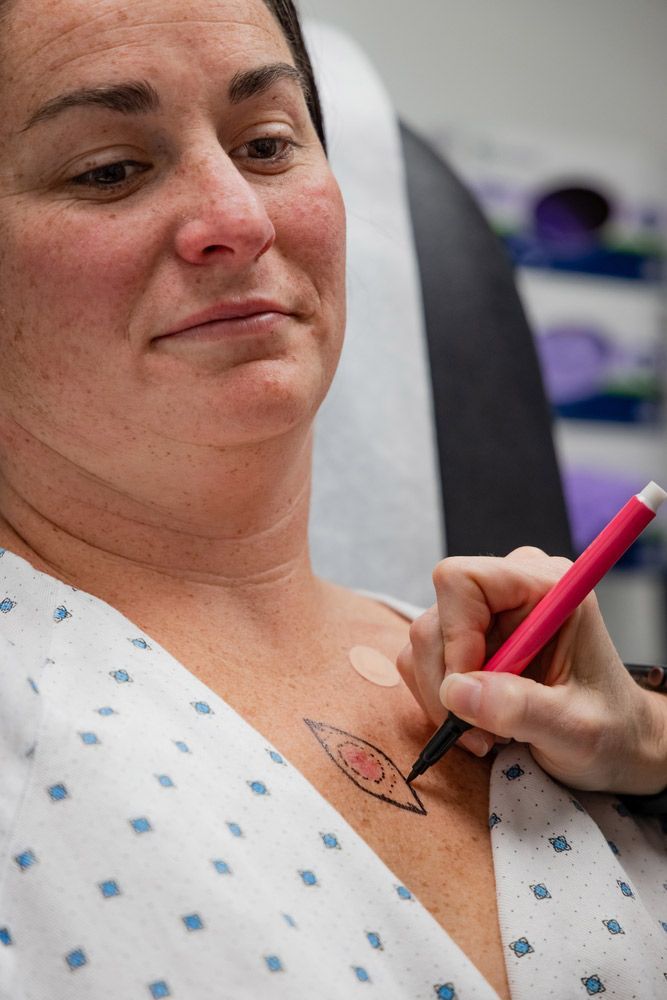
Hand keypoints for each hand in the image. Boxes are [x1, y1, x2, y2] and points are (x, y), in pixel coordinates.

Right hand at [397, 547, 666, 793]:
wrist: (616, 743)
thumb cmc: (611, 730)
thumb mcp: (576, 729)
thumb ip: (521, 709)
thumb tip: (457, 692)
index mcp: (546, 586)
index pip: (463, 580)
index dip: (455, 635)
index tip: (470, 689)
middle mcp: (510, 588)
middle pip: (435, 619)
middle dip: (448, 682)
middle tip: (481, 730)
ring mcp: (485, 612)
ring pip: (424, 644)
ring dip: (443, 698)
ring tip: (488, 733)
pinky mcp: (468, 637)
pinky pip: (424, 661)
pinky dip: (441, 700)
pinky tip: (480, 722)